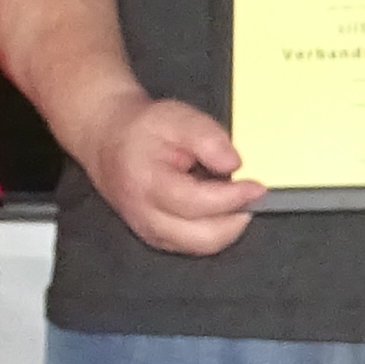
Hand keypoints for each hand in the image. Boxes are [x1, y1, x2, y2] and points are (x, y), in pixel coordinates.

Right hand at [76, 94, 262, 255]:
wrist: (108, 141)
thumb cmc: (142, 130)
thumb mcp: (176, 117)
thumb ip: (208, 138)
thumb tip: (234, 164)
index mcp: (147, 184)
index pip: (198, 203)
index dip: (233, 198)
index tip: (257, 187)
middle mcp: (145, 216)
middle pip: (202, 238)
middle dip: (234, 220)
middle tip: (250, 196)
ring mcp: (149, 232)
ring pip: (201, 246)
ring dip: (225, 226)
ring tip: (231, 196)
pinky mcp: (156, 238)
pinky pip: (194, 245)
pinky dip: (213, 230)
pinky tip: (216, 206)